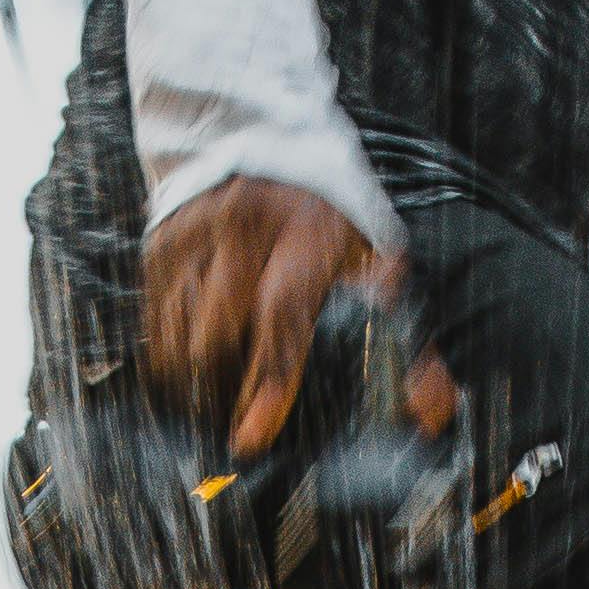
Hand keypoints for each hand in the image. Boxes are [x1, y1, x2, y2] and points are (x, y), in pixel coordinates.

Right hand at [141, 179, 456, 457]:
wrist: (270, 151)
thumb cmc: (331, 225)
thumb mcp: (378, 266)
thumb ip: (410, 342)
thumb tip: (433, 413)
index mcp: (307, 231)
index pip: (281, 317)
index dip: (269, 384)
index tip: (253, 436)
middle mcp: (243, 226)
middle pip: (217, 336)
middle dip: (225, 391)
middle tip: (238, 422)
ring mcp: (195, 233)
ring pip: (179, 335)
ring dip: (194, 382)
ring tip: (214, 402)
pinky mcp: (162, 244)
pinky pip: (156, 322)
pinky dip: (170, 357)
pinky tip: (190, 373)